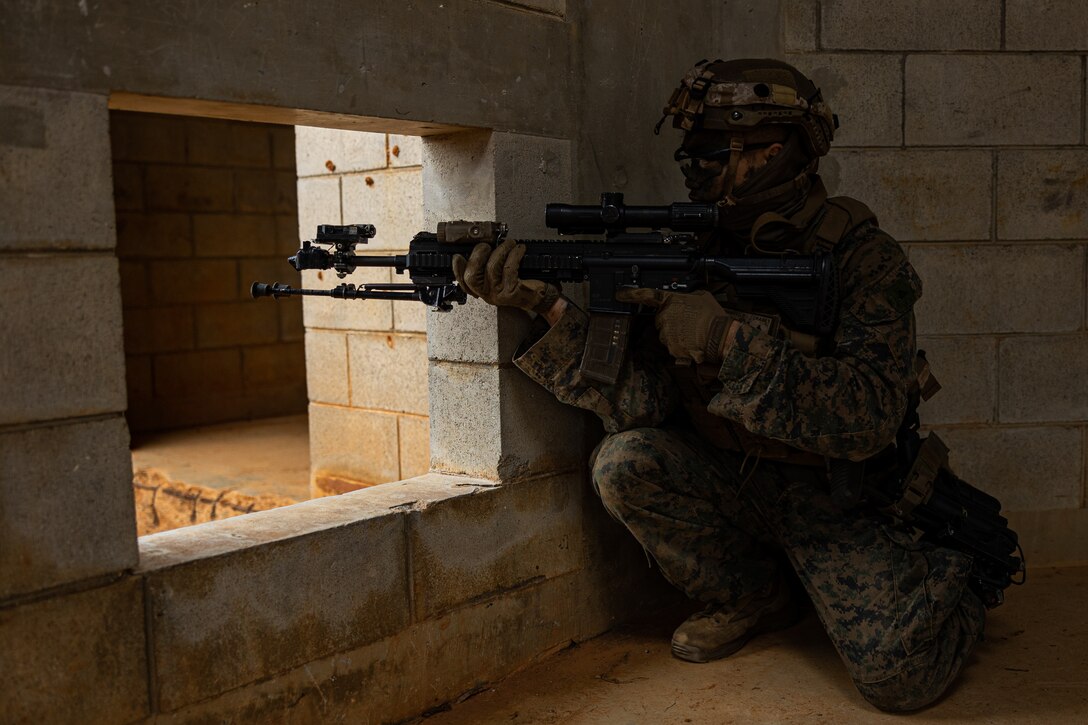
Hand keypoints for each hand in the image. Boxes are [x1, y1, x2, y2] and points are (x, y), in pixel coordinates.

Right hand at [452, 239, 560, 313]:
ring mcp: (498, 294)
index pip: (463, 281)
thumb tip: (482, 244)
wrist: (538, 297)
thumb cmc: (519, 284)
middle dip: (478, 255)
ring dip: (501, 250)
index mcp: (481, 289)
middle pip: (472, 276)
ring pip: (492, 268)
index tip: (458, 255)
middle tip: (487, 245)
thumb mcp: (500, 277)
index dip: (457, 268)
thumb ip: (487, 265)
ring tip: (509, 243)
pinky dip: (514, 254)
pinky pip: (509, 269)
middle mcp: (487, 294)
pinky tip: (519, 249)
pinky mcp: (512, 292)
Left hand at [615, 288, 735, 364]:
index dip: (630, 294)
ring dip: (676, 334)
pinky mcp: (671, 348)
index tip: (619, 295)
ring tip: (693, 333)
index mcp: (670, 301)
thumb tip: (687, 299)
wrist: (720, 337)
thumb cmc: (713, 316)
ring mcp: (667, 333)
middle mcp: (665, 317)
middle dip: (671, 322)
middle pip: (660, 320)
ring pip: (666, 335)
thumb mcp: (701, 297)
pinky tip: (692, 342)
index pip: (646, 295)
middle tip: (688, 322)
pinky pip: (672, 347)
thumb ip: (688, 297)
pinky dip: (680, 346)